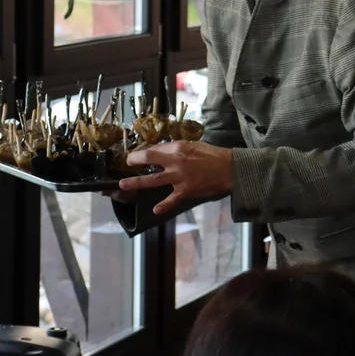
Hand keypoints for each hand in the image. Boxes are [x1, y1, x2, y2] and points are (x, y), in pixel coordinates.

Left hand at [117, 141, 232, 214]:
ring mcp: (180, 177)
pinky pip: (171, 199)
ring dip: (137, 182)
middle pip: (150, 159)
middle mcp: (176, 161)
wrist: (231, 169)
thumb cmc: (215, 155)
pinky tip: (155, 210)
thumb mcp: (197, 145)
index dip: (145, 152)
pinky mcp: (186, 190)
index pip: (156, 148)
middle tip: (128, 163)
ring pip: (153, 180)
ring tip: (123, 184)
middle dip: (135, 160)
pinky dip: (163, 205)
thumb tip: (165, 151)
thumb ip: (180, 148)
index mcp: (179, 148)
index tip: (139, 155)